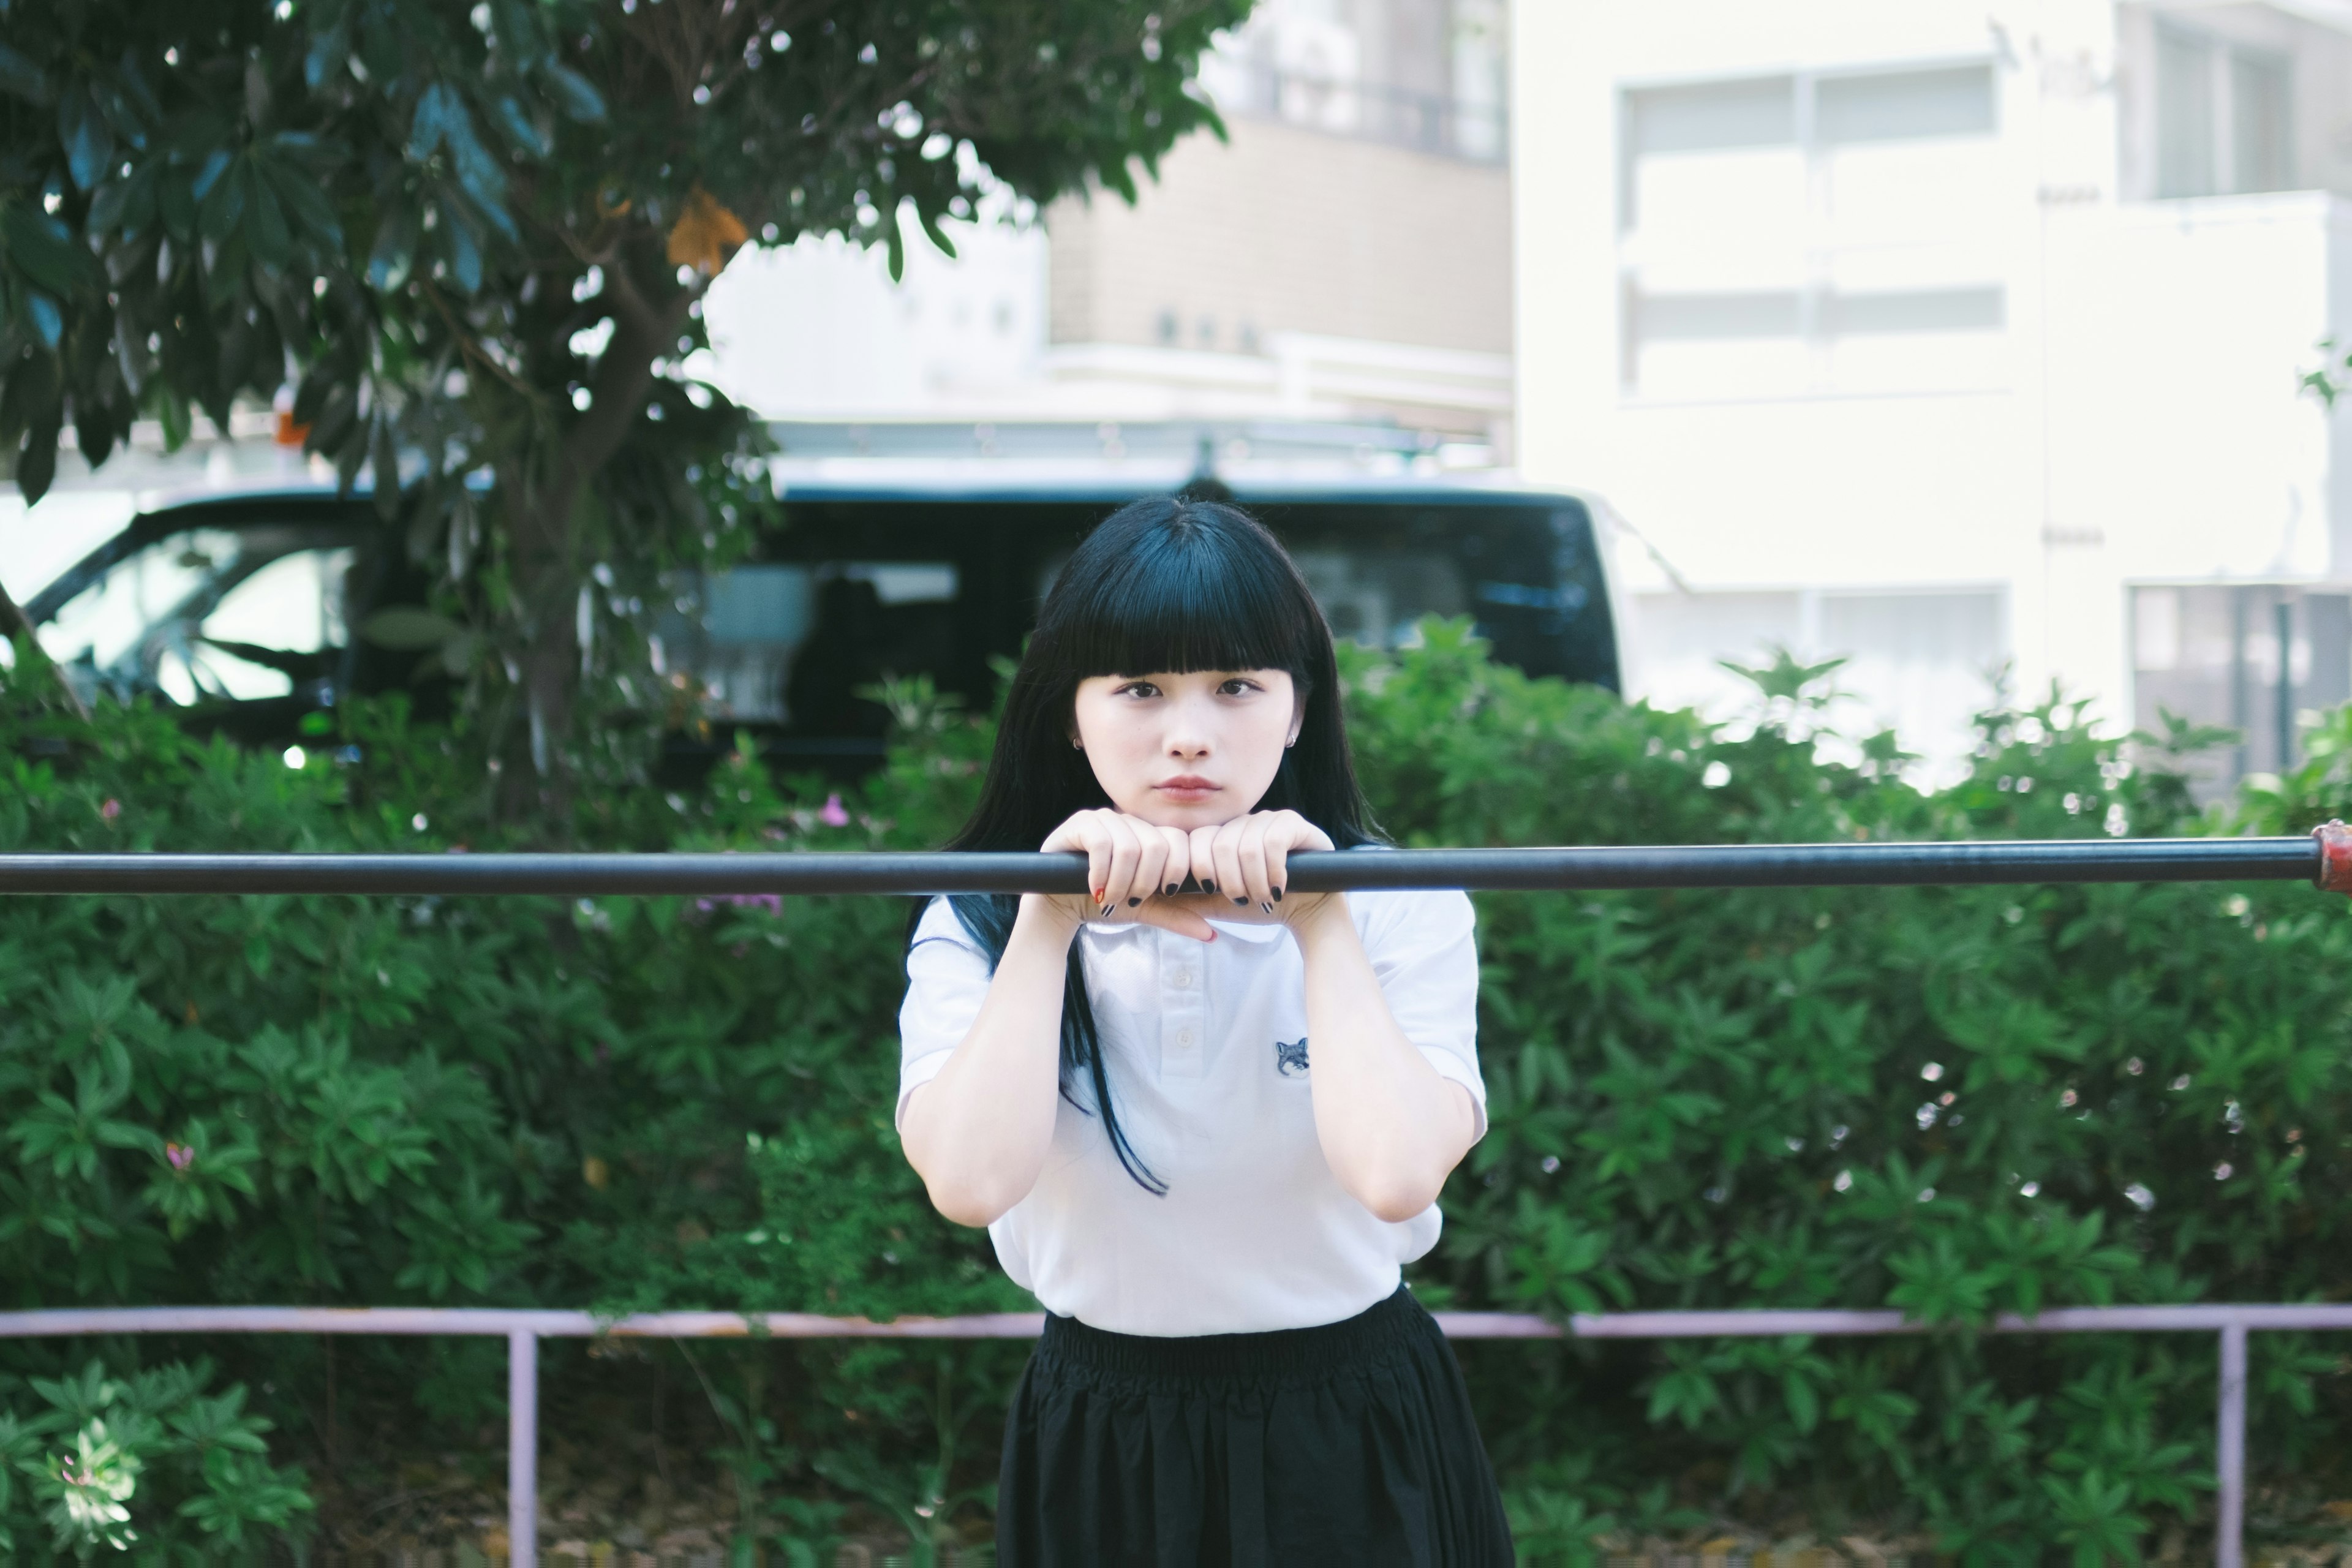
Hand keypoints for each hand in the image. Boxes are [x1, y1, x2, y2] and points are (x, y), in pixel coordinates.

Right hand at [1035, 809, 1219, 941]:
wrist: (1060, 907)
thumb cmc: (1103, 903)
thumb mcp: (1144, 909)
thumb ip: (1175, 915)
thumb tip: (1211, 933)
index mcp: (1149, 834)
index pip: (1178, 841)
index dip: (1172, 872)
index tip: (1158, 895)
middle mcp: (1129, 821)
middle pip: (1156, 845)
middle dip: (1146, 881)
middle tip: (1130, 899)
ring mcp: (1103, 818)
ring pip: (1129, 846)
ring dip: (1121, 881)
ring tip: (1108, 898)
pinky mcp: (1079, 824)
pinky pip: (1100, 842)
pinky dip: (1101, 872)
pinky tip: (1095, 888)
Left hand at [1184, 810, 1340, 930]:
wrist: (1304, 912)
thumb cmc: (1259, 905)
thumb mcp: (1215, 903)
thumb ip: (1187, 895)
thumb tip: (1154, 893)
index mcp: (1221, 835)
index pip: (1196, 840)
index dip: (1201, 870)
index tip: (1213, 893)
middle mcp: (1243, 822)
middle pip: (1220, 844)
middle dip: (1229, 881)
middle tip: (1243, 900)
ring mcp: (1270, 819)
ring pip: (1246, 846)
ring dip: (1253, 881)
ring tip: (1262, 897)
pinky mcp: (1295, 824)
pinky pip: (1274, 841)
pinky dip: (1273, 871)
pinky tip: (1278, 887)